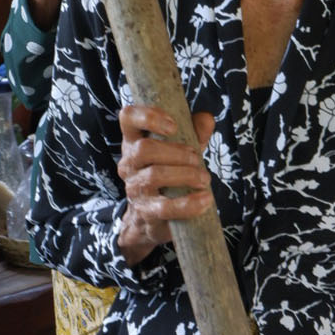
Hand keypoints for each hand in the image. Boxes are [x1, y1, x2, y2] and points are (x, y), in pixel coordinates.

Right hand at [116, 103, 215, 265]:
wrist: (154, 217)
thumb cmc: (170, 174)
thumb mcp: (182, 149)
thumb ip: (194, 131)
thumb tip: (207, 119)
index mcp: (134, 140)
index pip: (128, 117)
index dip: (148, 117)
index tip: (173, 126)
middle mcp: (129, 162)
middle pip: (144, 148)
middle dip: (177, 152)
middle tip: (197, 158)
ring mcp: (134, 188)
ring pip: (154, 175)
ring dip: (186, 175)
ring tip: (204, 179)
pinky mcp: (144, 212)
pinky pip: (165, 207)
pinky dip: (189, 203)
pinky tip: (205, 199)